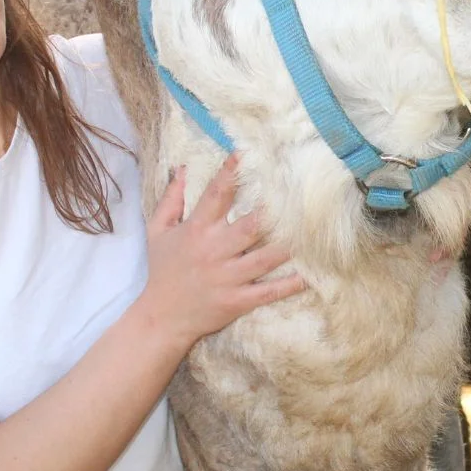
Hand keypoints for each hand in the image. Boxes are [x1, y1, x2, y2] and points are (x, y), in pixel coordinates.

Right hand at [134, 154, 304, 345]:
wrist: (161, 317)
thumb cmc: (162, 271)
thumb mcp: (158, 231)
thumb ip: (171, 199)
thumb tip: (181, 168)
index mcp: (197, 230)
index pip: (216, 195)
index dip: (231, 174)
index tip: (246, 154)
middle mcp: (215, 250)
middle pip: (250, 226)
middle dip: (273, 211)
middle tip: (298, 195)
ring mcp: (228, 277)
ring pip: (265, 258)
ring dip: (289, 246)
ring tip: (313, 232)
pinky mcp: (237, 300)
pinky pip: (268, 292)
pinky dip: (289, 284)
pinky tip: (310, 275)